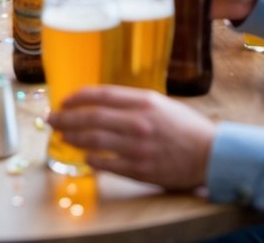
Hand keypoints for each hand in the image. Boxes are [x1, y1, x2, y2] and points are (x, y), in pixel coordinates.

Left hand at [46, 85, 214, 190]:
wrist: (211, 155)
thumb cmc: (186, 127)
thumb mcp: (160, 104)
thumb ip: (132, 102)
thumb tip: (101, 102)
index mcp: (144, 102)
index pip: (101, 95)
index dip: (78, 97)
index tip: (64, 100)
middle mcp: (138, 122)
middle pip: (91, 118)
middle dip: (66, 118)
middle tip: (51, 118)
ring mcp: (137, 147)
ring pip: (94, 141)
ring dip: (73, 137)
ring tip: (63, 136)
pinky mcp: (140, 169)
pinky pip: (107, 164)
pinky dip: (92, 159)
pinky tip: (85, 156)